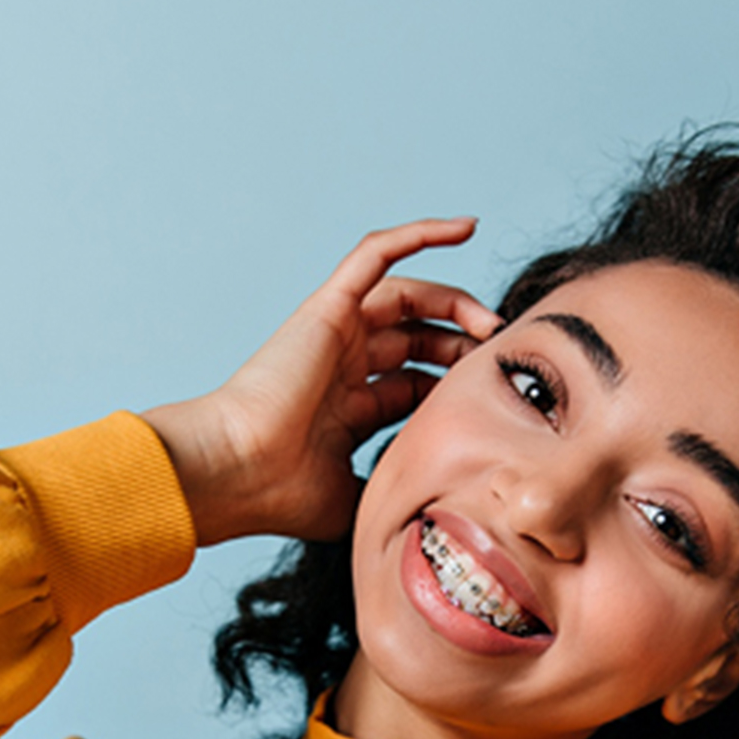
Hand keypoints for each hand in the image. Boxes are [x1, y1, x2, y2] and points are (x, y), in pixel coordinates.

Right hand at [142, 219, 501, 544]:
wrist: (239, 473)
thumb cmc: (283, 494)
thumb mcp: (356, 498)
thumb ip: (390, 493)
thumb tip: (432, 510)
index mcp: (348, 410)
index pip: (415, 384)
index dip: (456, 387)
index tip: (495, 400)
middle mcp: (341, 366)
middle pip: (417, 340)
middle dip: (462, 346)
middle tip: (499, 357)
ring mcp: (334, 334)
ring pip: (406, 298)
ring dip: (454, 302)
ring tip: (492, 322)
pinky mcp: (328, 308)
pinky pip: (375, 255)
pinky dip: (418, 235)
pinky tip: (467, 228)